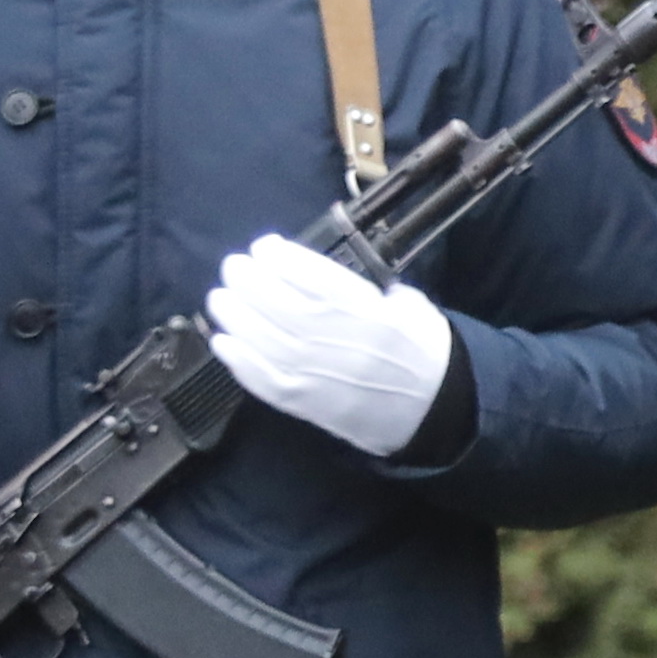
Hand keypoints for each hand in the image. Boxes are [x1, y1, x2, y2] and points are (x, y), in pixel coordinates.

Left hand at [204, 236, 456, 457]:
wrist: (434, 410)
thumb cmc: (421, 351)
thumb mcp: (408, 304)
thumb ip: (363, 287)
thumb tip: (314, 273)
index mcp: (363, 308)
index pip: (306, 272)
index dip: (276, 255)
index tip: (265, 247)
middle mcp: (332, 337)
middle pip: (272, 299)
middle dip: (245, 277)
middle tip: (234, 267)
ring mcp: (313, 371)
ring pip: (257, 335)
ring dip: (232, 313)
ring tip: (221, 298)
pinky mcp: (301, 401)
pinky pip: (259, 376)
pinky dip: (236, 357)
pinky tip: (224, 341)